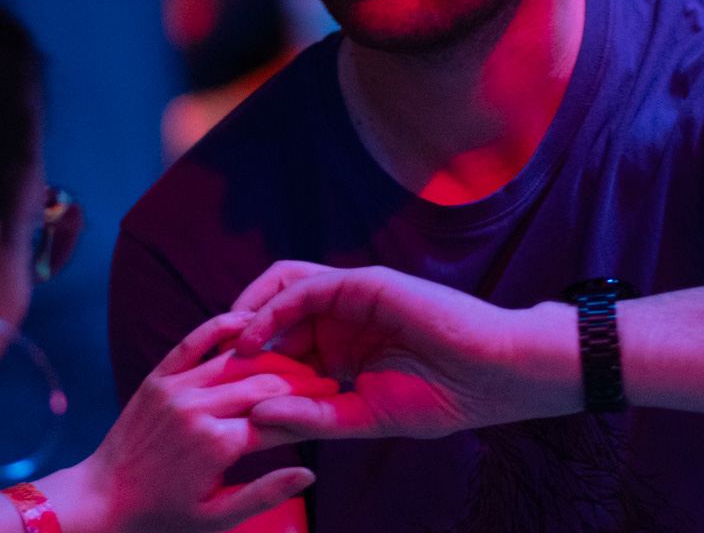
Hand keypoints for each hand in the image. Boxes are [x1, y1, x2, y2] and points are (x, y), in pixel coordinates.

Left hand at [62, 312, 337, 531]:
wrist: (101, 501)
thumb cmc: (162, 516)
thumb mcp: (218, 518)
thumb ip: (265, 493)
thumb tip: (310, 474)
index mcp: (217, 444)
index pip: (279, 415)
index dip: (311, 407)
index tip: (336, 401)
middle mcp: (198, 409)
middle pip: (265, 382)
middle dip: (302, 380)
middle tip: (327, 380)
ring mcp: (176, 389)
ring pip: (238, 359)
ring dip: (273, 355)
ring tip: (300, 359)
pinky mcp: (158, 378)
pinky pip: (194, 341)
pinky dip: (221, 326)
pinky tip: (248, 320)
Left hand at [230, 261, 580, 440]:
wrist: (492, 374)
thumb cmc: (443, 398)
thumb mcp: (366, 416)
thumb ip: (315, 416)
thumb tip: (258, 419)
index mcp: (346, 349)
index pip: (286, 348)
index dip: (252, 367)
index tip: (220, 396)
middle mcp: (344, 318)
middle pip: (275, 314)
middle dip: (241, 338)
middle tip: (211, 368)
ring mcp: (353, 297)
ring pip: (283, 290)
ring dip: (250, 313)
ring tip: (227, 347)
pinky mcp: (363, 283)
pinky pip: (306, 287)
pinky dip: (274, 308)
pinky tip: (255, 337)